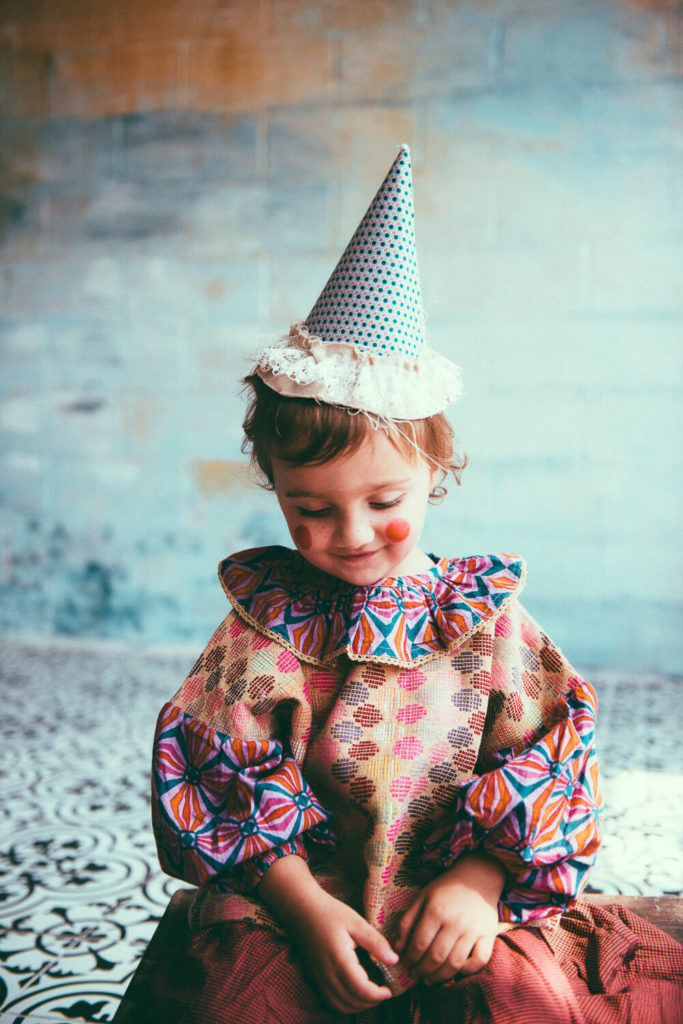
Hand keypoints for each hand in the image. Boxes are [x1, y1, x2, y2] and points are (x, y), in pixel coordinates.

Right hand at [259, 854, 397, 1012]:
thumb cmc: (329, 912)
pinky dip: (344, 1005)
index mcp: (339, 960)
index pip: (361, 990)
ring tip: (371, 995)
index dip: (378, 995)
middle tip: (383, 992)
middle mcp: (327, 975)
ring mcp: (318, 979)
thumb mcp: (356, 922)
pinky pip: (330, 1002)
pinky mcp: (314, 979)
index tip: (389, 990)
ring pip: (340, 1006)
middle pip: (352, 1002)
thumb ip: (376, 942)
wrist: (301, 909)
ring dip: (358, 1006)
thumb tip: (394, 959)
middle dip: (371, 1002)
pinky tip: (353, 995)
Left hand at [395, 853, 504, 984]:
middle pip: (435, 957)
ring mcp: (474, 930)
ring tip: (429, 979)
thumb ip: (407, 921)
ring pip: (455, 964)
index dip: (410, 959)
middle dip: (421, 970)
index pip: (419, 944)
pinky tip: (456, 970)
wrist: (478, 876)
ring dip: (439, 977)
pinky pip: (479, 961)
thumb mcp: (422, 897)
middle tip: (415, 974)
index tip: (405, 964)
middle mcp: (455, 922)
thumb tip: (397, 948)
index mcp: (436, 910)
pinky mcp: (489, 935)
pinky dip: (467, 970)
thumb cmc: (446, 888)